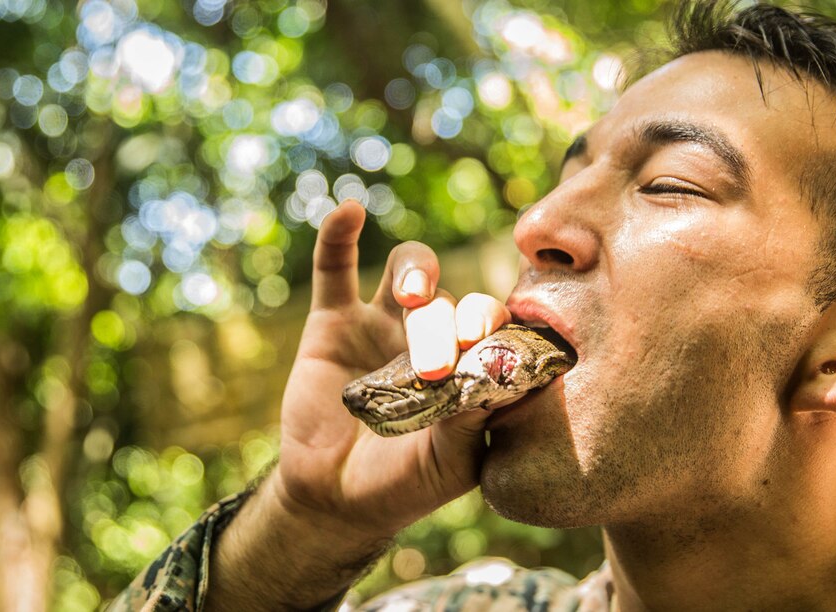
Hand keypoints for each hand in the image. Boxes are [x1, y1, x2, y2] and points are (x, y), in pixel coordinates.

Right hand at [273, 199, 510, 537]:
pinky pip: (336, 269)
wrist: (334, 495)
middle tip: (437, 364)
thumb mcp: (447, 463)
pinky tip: (349, 211)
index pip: (499, 327)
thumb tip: (500, 381)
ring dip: (418, 273)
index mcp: (472, 365)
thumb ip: (471, 421)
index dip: (499, 327)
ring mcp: (385, 323)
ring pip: (414, 270)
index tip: (490, 348)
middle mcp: (435, 335)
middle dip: (453, 323)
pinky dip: (340, 236)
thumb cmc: (403, 483)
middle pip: (458, 300)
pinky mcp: (336, 321)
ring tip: (411, 298)